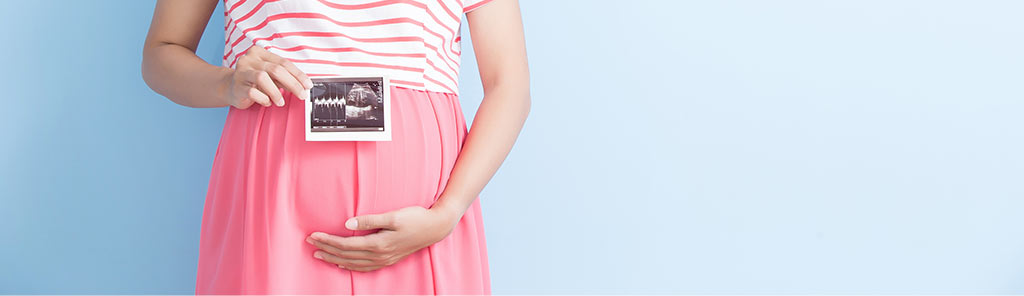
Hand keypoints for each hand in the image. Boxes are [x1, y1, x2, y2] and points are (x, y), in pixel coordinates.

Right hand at [223, 46, 312, 108]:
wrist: (229, 88)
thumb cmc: (253, 81)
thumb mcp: (270, 76)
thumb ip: (284, 77)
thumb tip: (303, 85)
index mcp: (260, 53)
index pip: (283, 62)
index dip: (298, 74)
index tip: (308, 85)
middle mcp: (249, 59)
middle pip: (276, 69)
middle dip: (292, 84)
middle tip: (301, 95)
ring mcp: (241, 72)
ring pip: (263, 78)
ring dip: (276, 92)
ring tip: (281, 101)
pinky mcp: (237, 86)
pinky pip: (253, 92)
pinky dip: (263, 98)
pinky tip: (267, 102)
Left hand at [305, 206, 462, 271]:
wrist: (435, 228)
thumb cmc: (415, 218)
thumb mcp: (393, 216)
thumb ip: (369, 221)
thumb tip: (347, 225)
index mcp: (378, 244)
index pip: (345, 244)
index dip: (327, 240)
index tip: (313, 235)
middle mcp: (379, 255)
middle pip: (346, 255)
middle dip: (326, 249)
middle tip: (309, 243)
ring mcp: (384, 260)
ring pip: (353, 263)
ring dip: (334, 259)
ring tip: (319, 255)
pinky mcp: (388, 260)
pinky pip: (364, 267)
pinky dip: (350, 267)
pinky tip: (342, 264)